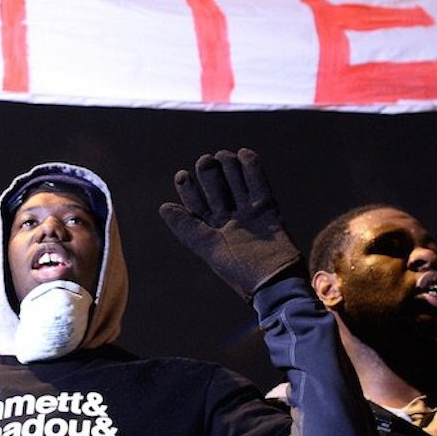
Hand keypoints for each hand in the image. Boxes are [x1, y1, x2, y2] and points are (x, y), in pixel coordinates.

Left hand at [158, 148, 300, 300]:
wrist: (273, 281)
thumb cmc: (238, 270)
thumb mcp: (206, 247)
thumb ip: (186, 227)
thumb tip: (163, 207)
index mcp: (211, 230)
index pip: (196, 204)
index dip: (188, 189)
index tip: (181, 175)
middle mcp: (228, 219)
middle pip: (216, 189)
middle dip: (209, 174)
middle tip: (206, 161)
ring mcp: (248, 213)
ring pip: (236, 183)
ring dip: (229, 167)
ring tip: (221, 155)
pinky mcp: (267, 208)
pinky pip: (259, 185)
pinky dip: (253, 169)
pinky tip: (244, 154)